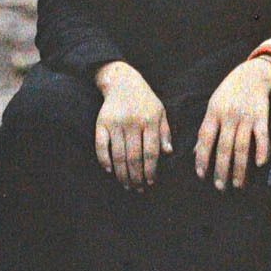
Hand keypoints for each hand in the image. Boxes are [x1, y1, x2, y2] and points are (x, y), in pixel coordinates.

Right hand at [94, 61, 171, 187]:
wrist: (122, 81)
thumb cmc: (145, 100)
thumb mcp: (160, 112)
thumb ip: (165, 132)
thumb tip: (168, 153)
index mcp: (150, 119)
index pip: (151, 151)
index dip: (151, 170)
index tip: (150, 182)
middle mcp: (133, 122)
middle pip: (134, 157)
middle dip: (136, 177)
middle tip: (137, 189)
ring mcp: (116, 123)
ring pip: (118, 155)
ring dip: (122, 174)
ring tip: (126, 185)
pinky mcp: (101, 123)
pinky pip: (101, 145)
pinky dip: (104, 160)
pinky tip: (110, 171)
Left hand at [195, 56, 270, 189]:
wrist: (251, 74)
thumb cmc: (228, 93)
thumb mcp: (213, 106)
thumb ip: (206, 128)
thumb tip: (196, 152)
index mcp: (214, 112)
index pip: (205, 138)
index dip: (202, 157)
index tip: (201, 175)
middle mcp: (229, 115)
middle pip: (224, 146)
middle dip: (221, 169)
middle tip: (219, 187)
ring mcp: (246, 116)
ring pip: (242, 145)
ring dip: (239, 167)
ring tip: (237, 184)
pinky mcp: (262, 116)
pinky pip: (262, 135)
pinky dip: (262, 149)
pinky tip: (259, 163)